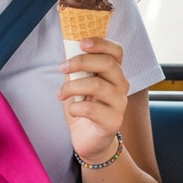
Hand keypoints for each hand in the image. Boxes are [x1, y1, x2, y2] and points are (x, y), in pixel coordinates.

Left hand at [59, 37, 127, 163]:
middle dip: (81, 62)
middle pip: (108, 64)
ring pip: (97, 85)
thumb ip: (76, 67)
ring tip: (61, 93)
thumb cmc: (84, 108)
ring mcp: (120, 103)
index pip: (116, 51)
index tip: (81, 43)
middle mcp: (121, 85)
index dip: (101, 43)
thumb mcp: (77, 83)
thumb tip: (66, 46)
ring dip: (72, 87)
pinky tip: (72, 111)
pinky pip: (91, 109)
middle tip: (62, 67)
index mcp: (114, 72)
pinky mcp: (113, 121)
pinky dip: (75, 107)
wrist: (88, 139)